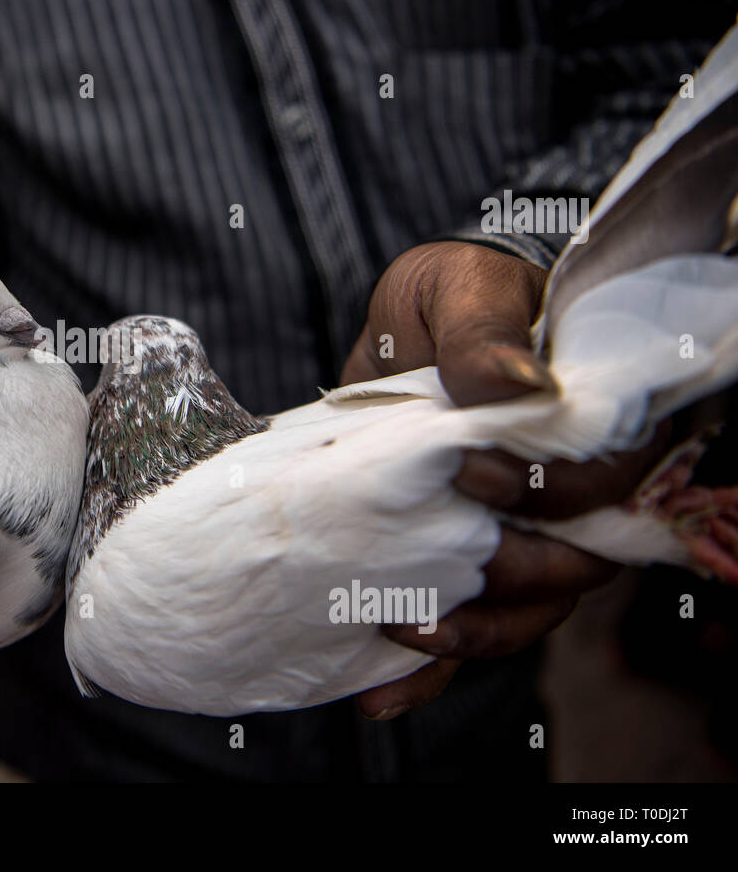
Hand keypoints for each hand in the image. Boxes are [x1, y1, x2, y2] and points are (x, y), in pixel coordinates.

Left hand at [341, 242, 664, 719]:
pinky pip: (461, 627)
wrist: (408, 322)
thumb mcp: (462, 288)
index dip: (549, 492)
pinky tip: (378, 694)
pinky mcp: (458, 557)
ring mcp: (515, 533)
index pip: (604, 484)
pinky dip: (427, 671)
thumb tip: (514, 385)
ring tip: (401, 633)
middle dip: (505, 577)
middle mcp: (568, 494)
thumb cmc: (455, 294)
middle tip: (427, 562)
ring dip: (467, 638)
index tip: (471, 471)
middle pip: (569, 566)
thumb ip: (484, 332)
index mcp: (592, 426)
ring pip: (521, 612)